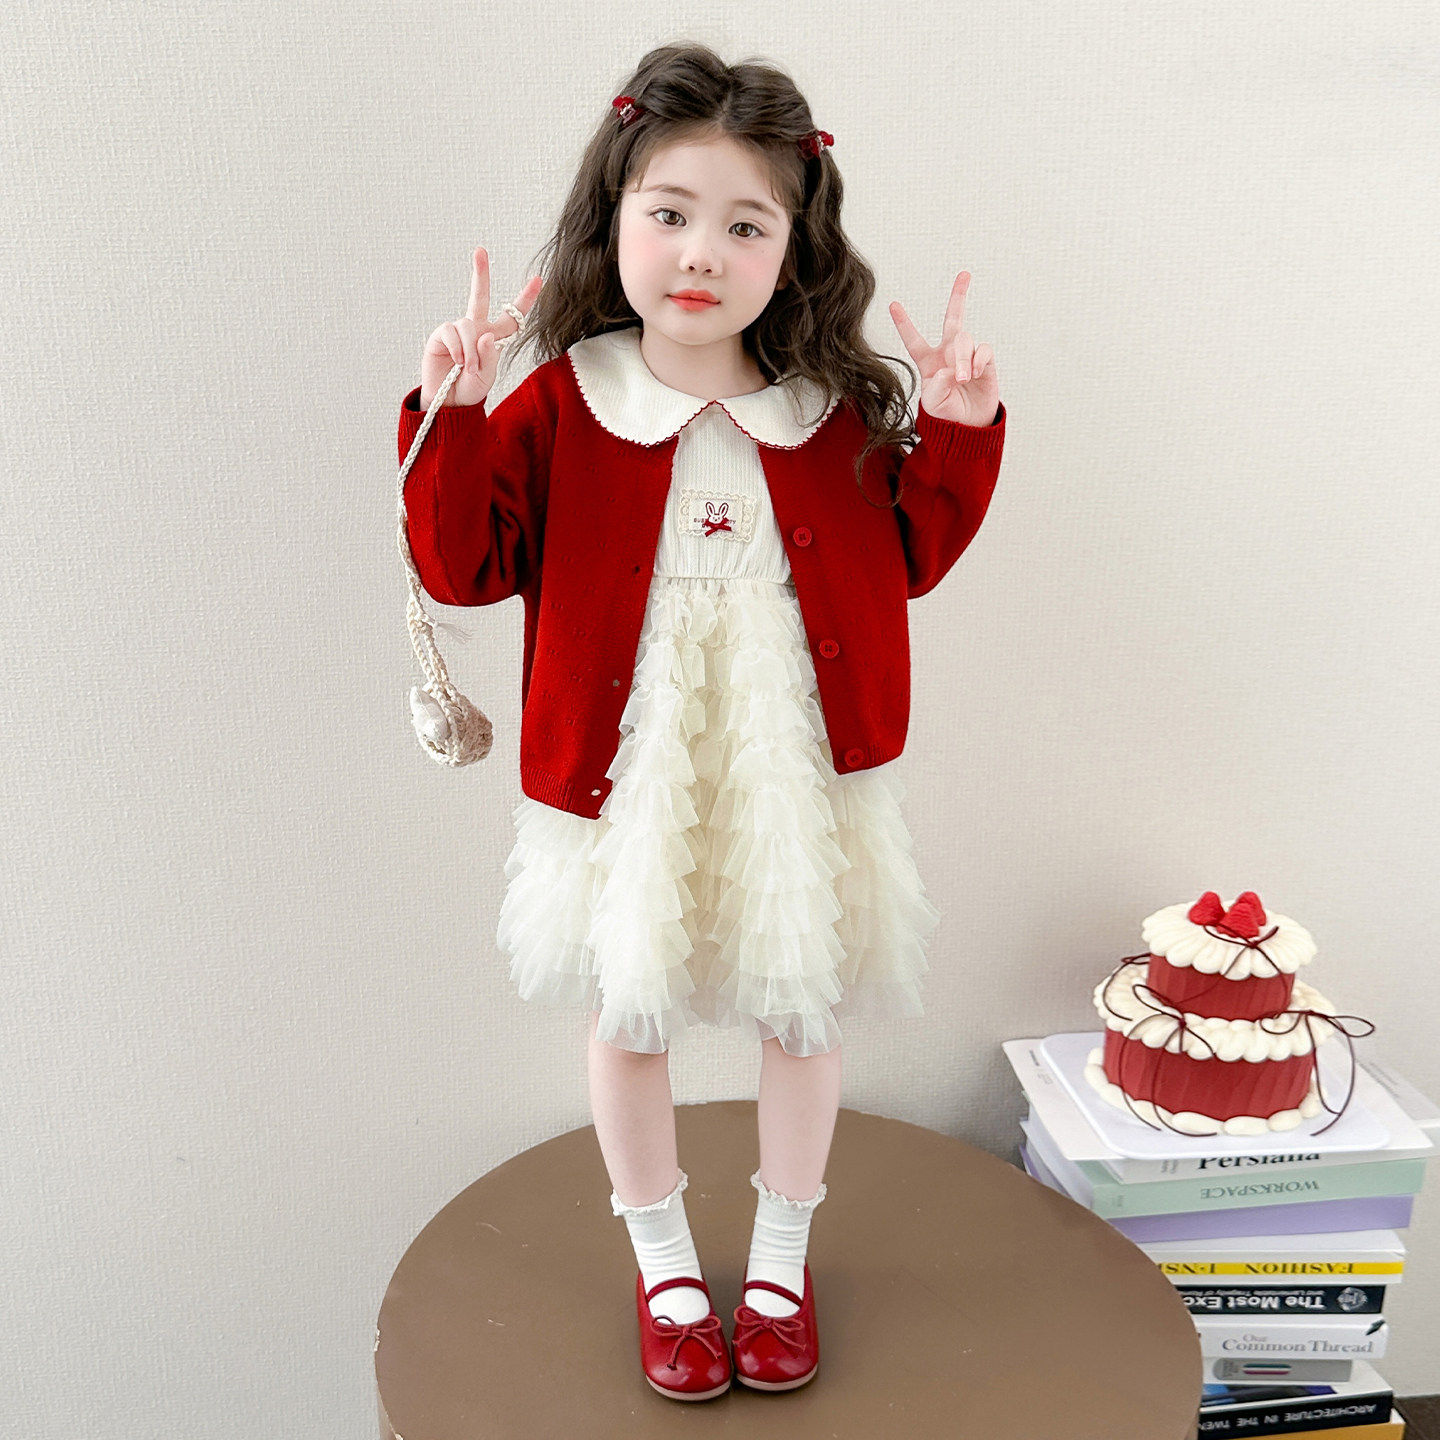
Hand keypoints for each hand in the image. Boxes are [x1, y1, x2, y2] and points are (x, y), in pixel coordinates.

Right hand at [419, 246, 542, 407]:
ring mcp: (458, 331)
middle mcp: (477, 329)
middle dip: (479, 273)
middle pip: (479, 295)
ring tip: (467, 368)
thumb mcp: (487, 377)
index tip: (538, 279)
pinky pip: (452, 332)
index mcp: (494, 338)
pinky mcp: (441, 335)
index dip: (526, 299)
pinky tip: (456, 362)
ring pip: (467, 325)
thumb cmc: (470, 390)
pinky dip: (458, 348)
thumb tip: (485, 335)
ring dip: (470, 349)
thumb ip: (489, 357)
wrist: (449, 403)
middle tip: (480, 250)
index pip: (513, 317)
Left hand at [889, 271, 998, 426]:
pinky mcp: (985, 362)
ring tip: (963, 379)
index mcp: (929, 362)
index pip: (914, 340)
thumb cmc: (946, 414)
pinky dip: (979, 360)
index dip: (904, 324)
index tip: (893, 305)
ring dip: (963, 357)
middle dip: (959, 295)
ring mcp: (968, 356)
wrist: (968, 427)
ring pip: (965, 340)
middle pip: (953, 318)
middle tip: (964, 274)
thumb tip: (953, 368)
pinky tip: (975, 374)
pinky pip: (983, 350)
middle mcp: (948, 353)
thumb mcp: (933, 402)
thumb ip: (938, 384)